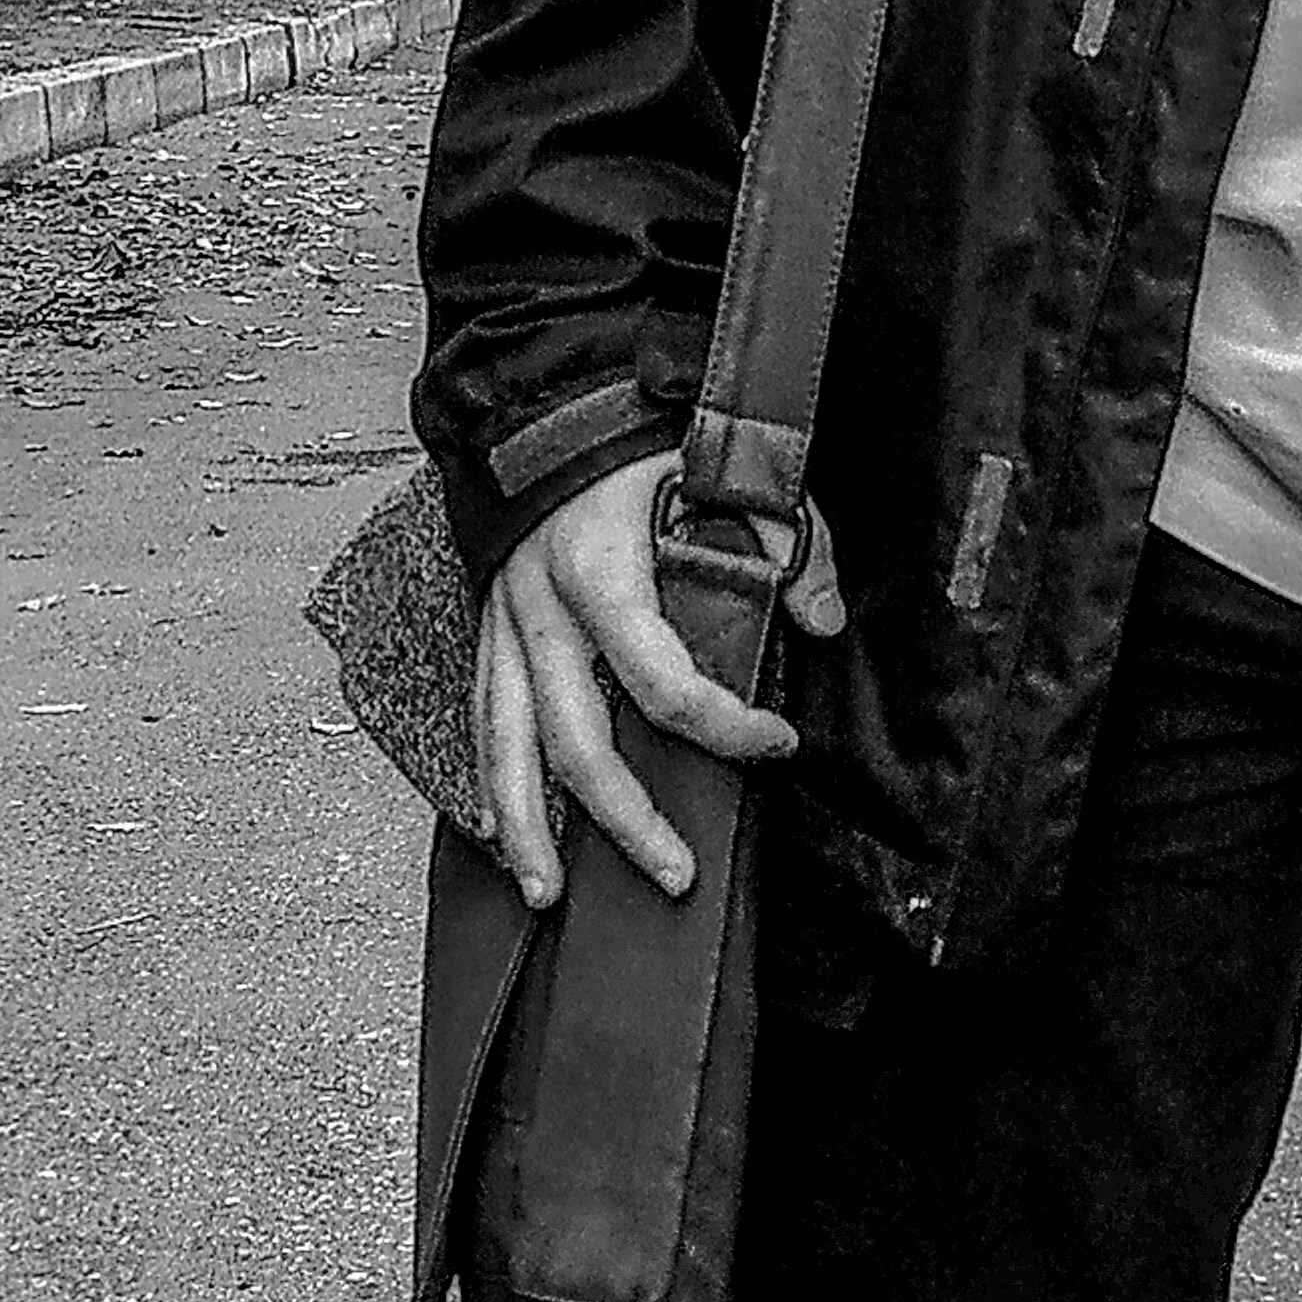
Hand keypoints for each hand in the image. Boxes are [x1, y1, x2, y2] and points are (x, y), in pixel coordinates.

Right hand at [474, 451, 845, 911]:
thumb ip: (790, 542)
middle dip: (626, 822)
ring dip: (530, 831)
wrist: (549, 405)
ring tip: (549, 896)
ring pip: (507, 750)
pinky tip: (503, 838)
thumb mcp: (730, 471)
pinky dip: (490, 786)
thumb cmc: (641, 441)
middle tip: (677, 874)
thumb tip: (820, 622)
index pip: (665, 683)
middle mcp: (542, 611)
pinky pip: (481, 724)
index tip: (779, 742)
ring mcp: (504, 626)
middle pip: (578, 744)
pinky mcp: (486, 632)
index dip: (728, 726)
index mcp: (603, 572)